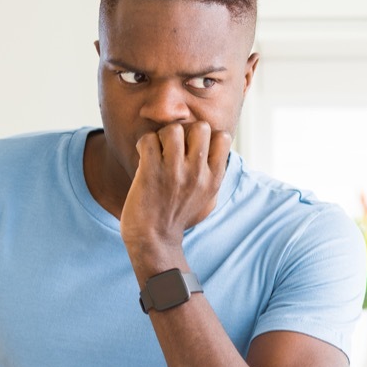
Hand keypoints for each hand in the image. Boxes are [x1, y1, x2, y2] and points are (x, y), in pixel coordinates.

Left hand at [120, 121, 230, 258]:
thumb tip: (219, 143)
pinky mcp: (151, 172)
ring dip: (161, 136)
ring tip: (157, 151)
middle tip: (173, 147)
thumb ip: (213, 172)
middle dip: (185, 131)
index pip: (223, 137)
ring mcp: (174, 172)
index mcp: (214, 178)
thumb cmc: (177, 216)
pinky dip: (143, 145)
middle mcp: (198, 173)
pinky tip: (144, 158)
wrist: (154, 240)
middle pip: (200, 127)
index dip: (207, 135)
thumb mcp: (206, 197)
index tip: (194, 148)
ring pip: (172, 129)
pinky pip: (148, 139)